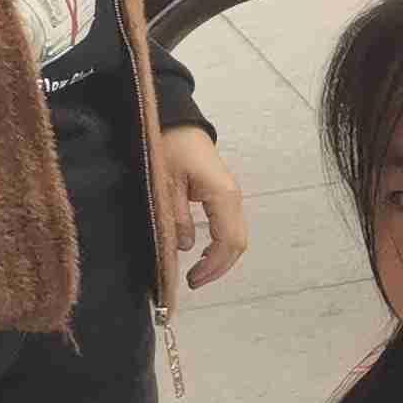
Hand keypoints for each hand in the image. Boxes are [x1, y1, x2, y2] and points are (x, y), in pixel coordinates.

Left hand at [156, 122, 248, 288]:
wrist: (175, 120)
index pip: (229, 242)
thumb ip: (174, 216)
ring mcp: (230, 197)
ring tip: (196, 271)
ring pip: (234, 236)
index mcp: (223, 196)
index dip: (214, 266)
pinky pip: (227, 226)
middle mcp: (233, 199)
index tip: (192, 280)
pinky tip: (200, 252)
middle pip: (237, 243)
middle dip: (219, 267)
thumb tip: (182, 247)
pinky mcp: (222, 195)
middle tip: (193, 281)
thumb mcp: (165, 183)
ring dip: (219, 257)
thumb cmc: (169, 145)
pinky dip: (217, 244)